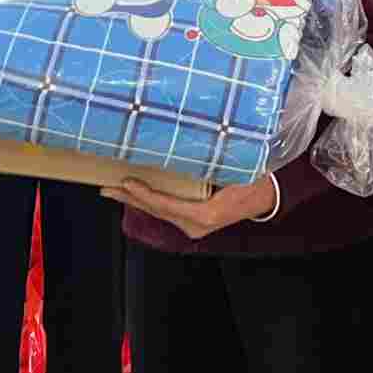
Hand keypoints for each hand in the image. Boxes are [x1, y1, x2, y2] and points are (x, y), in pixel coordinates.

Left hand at [101, 174, 275, 238]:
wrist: (266, 197)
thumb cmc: (252, 180)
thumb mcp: (233, 170)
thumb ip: (208, 164)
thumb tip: (183, 146)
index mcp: (205, 214)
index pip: (165, 205)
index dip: (144, 194)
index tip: (127, 182)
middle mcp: (196, 225)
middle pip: (156, 210)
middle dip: (130, 198)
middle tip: (106, 187)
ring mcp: (194, 227)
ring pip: (159, 212)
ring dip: (136, 200)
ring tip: (115, 189)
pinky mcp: (193, 222)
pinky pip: (166, 211)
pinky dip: (150, 201)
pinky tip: (137, 194)